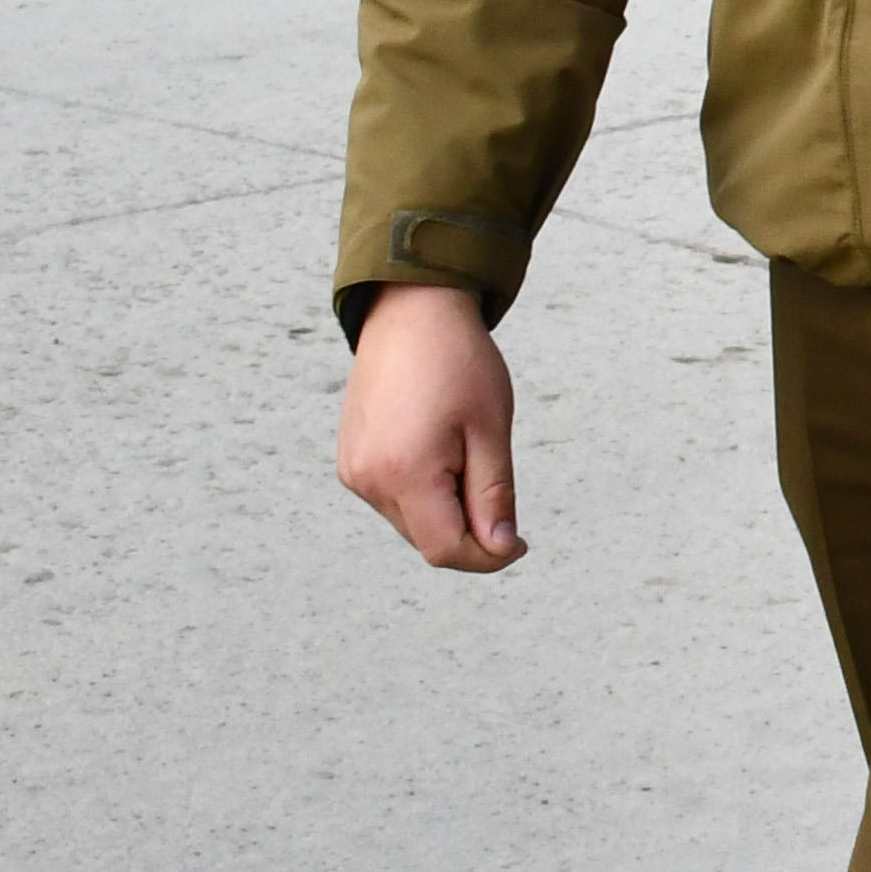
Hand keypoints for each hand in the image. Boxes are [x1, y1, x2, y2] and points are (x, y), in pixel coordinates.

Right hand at [335, 281, 524, 570]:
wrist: (411, 313)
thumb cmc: (459, 364)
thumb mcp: (491, 429)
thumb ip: (494, 496)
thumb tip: (501, 549)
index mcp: (404, 473)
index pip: (445, 550)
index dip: (488, 557)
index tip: (520, 542)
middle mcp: (368, 480)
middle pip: (428, 539)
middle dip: (469, 528)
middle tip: (492, 471)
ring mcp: (353, 471)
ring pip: (411, 522)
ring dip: (446, 508)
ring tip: (462, 447)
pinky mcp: (350, 461)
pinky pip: (393, 498)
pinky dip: (424, 491)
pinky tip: (439, 446)